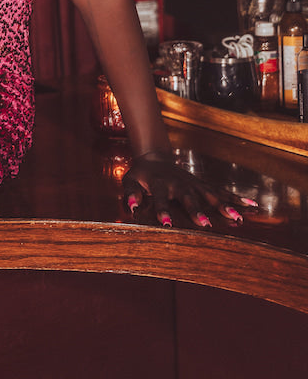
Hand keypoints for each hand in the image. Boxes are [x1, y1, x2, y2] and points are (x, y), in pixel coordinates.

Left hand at [122, 150, 247, 227]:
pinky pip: (221, 191)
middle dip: (197, 210)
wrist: (155, 157)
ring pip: (210, 194)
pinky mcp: (203, 184)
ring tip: (237, 218)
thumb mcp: (130, 180)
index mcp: (161, 183)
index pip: (161, 197)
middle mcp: (180, 183)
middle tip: (206, 225)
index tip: (166, 224)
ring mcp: (194, 183)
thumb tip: (131, 207)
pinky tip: (253, 205)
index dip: (163, 210)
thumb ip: (130, 192)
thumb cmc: (141, 174)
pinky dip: (236, 198)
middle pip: (190, 197)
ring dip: (223, 205)